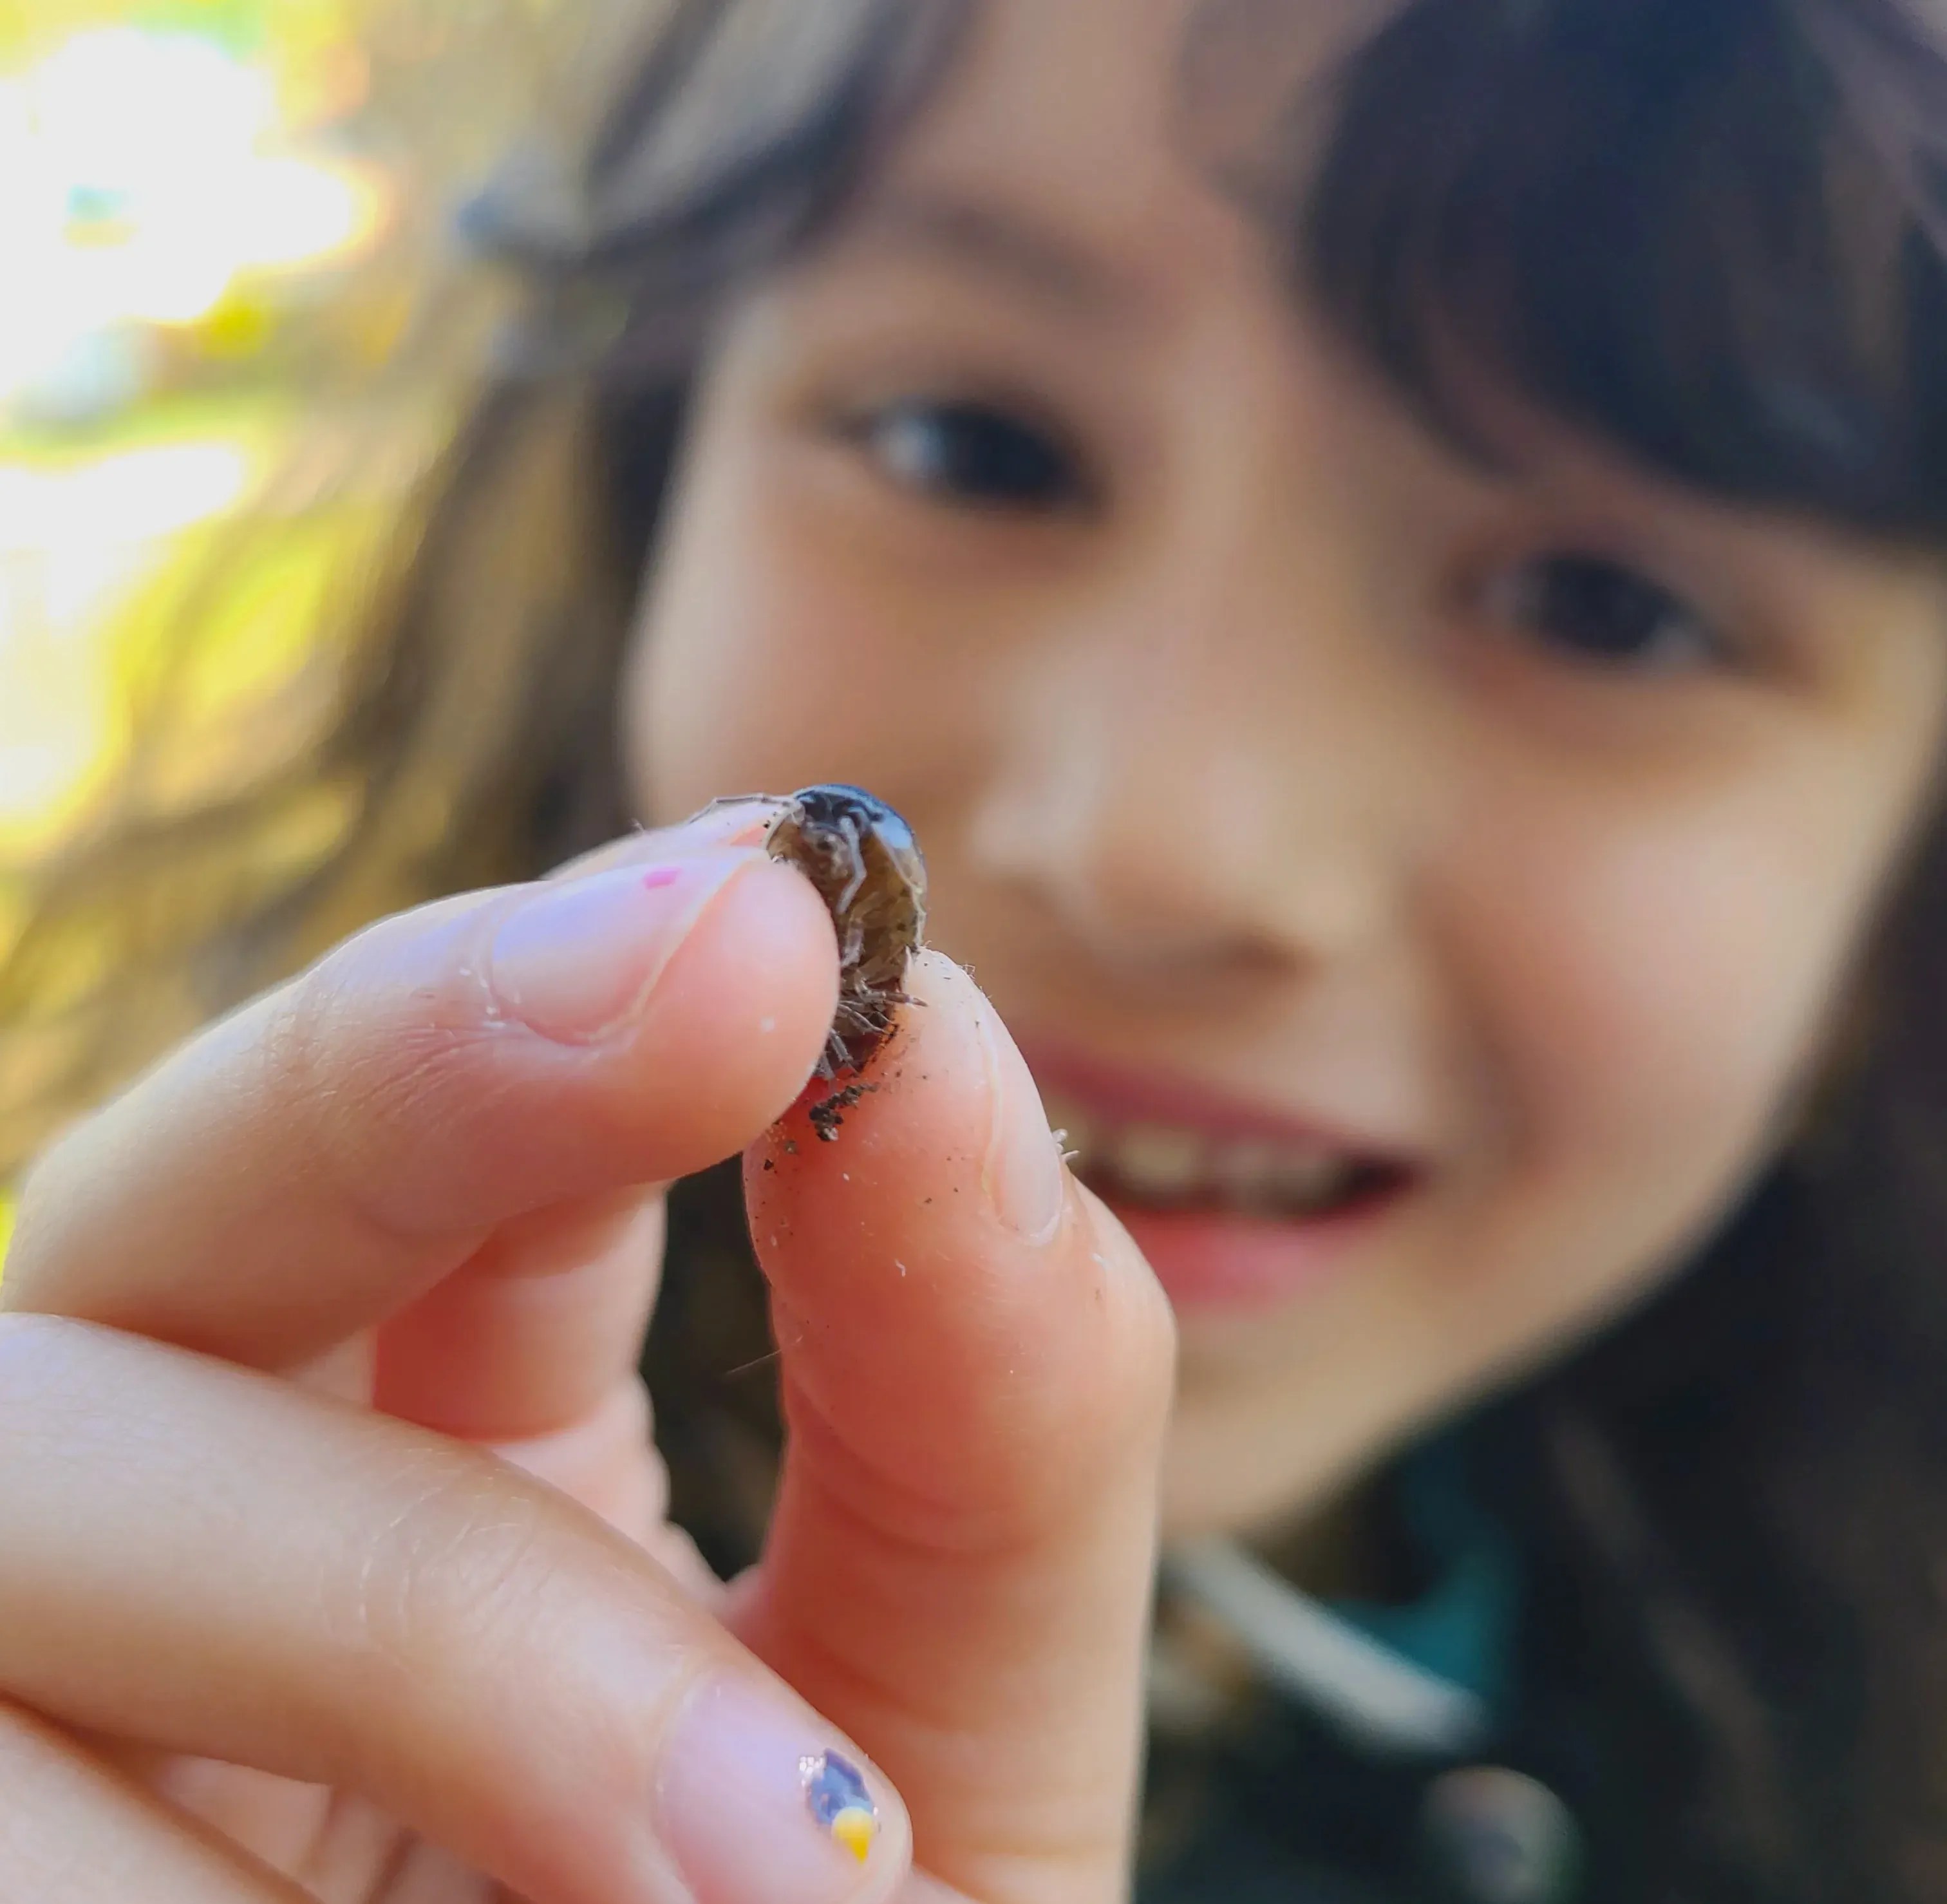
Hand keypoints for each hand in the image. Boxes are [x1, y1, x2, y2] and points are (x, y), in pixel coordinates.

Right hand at [0, 803, 1173, 1903]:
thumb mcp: (932, 1737)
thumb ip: (983, 1409)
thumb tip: (940, 1048)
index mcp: (415, 1437)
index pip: (455, 1116)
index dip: (590, 969)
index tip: (791, 912)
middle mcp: (156, 1504)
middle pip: (187, 1176)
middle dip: (437, 1040)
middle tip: (727, 965)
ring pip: (38, 1468)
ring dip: (426, 1620)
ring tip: (762, 1873)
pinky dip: (216, 1889)